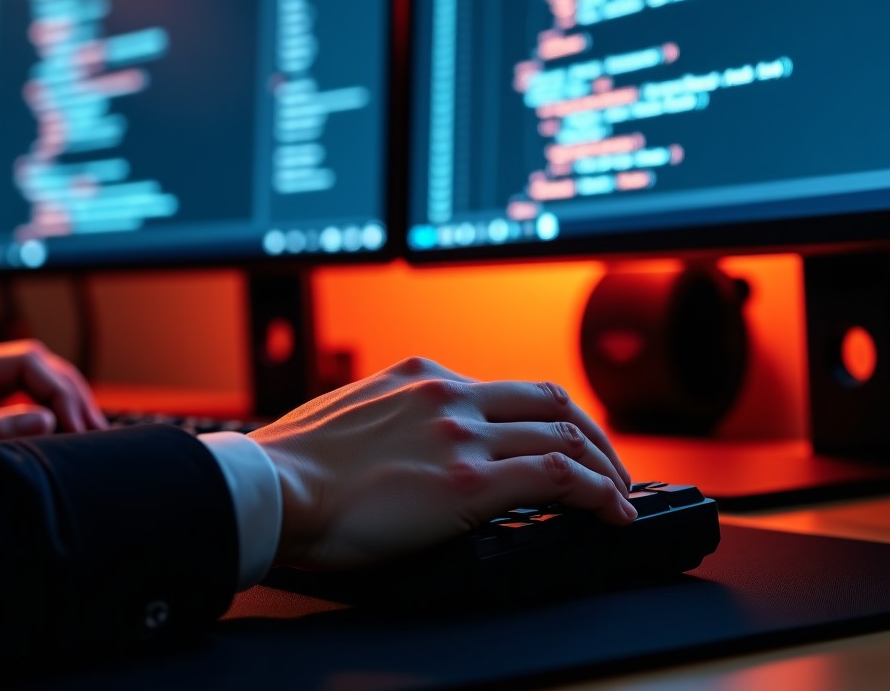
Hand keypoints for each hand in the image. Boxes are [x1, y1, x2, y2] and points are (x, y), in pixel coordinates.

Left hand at [0, 338, 106, 439]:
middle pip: (37, 365)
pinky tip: (60, 430)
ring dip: (61, 401)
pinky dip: (44, 410)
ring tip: (87, 431)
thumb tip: (47, 418)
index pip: (30, 360)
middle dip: (70, 393)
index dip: (61, 388)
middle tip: (94, 428)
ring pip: (32, 378)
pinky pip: (18, 395)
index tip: (79, 421)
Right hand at [250, 356, 634, 570]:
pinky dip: (598, 492)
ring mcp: (461, 433)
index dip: (544, 416)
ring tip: (620, 494)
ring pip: (563, 433)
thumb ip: (396, 416)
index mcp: (421, 376)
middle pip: (548, 399)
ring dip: (604, 464)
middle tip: (608, 463)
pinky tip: (613, 513)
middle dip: (589, 431)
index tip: (558, 440)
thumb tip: (413, 443)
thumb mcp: (353, 414)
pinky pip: (558, 476)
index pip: (505, 388)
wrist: (269, 485)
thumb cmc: (296, 462)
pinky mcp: (468, 481)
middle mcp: (448, 394)